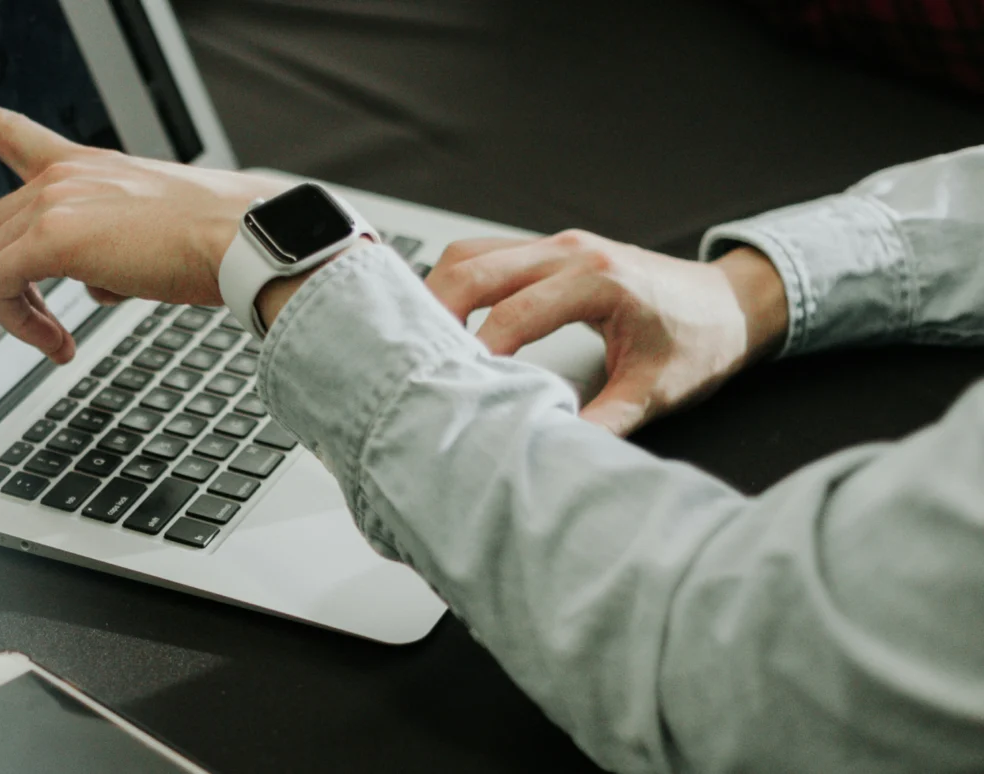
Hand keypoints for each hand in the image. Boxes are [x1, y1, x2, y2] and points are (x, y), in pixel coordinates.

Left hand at [0, 78, 285, 362]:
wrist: (242, 238)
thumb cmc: (217, 239)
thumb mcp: (153, 230)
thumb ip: (110, 248)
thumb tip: (95, 287)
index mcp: (87, 166)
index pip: (10, 130)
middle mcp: (64, 175)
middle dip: (7, 282)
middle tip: (47, 321)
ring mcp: (55, 201)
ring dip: (15, 311)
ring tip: (56, 338)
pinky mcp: (53, 238)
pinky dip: (20, 323)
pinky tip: (57, 343)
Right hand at [424, 230, 788, 434]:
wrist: (732, 303)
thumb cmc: (700, 339)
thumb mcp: (656, 391)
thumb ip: (603, 422)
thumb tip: (551, 450)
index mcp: (599, 279)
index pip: (514, 312)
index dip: (478, 351)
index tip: (455, 386)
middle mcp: (571, 251)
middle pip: (475, 267)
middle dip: (435, 311)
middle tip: (411, 358)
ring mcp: (558, 245)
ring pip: (473, 253)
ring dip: (439, 291)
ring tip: (419, 339)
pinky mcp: (550, 251)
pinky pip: (487, 255)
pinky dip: (458, 283)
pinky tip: (446, 319)